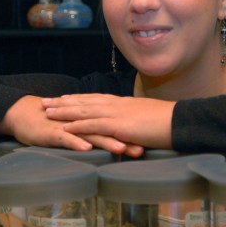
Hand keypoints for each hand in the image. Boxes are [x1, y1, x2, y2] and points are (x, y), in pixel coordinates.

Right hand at [0, 95, 144, 155]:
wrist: (23, 114)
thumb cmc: (51, 123)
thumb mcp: (77, 129)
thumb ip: (94, 133)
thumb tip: (115, 141)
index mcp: (89, 120)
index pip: (114, 126)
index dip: (131, 133)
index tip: (149, 142)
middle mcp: (81, 122)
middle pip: (106, 130)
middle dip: (125, 139)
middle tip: (143, 148)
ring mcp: (67, 127)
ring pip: (89, 134)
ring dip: (105, 141)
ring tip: (121, 149)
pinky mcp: (52, 133)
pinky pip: (66, 138)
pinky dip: (76, 143)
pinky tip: (87, 149)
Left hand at [41, 94, 174, 155]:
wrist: (180, 122)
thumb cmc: (168, 123)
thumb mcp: (146, 120)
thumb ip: (134, 123)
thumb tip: (129, 128)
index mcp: (123, 103)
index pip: (95, 99)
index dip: (77, 98)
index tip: (63, 97)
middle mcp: (116, 105)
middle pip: (84, 101)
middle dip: (63, 102)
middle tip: (45, 102)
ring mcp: (117, 114)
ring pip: (84, 110)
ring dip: (64, 111)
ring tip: (47, 111)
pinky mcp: (119, 126)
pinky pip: (94, 125)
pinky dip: (78, 125)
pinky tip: (65, 127)